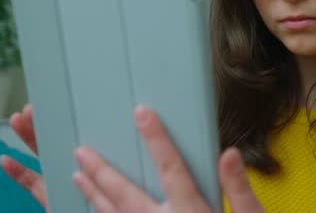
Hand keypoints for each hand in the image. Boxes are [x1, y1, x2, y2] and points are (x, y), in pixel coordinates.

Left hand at [0, 104, 263, 212]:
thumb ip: (239, 189)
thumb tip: (229, 154)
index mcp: (192, 212)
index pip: (171, 169)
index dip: (156, 139)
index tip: (142, 113)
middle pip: (128, 195)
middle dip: (103, 171)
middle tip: (82, 151)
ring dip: (94, 196)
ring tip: (77, 175)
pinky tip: (95, 208)